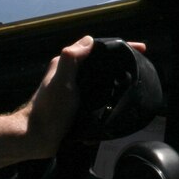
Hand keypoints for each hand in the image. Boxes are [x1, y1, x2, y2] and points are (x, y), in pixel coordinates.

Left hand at [17, 36, 147, 158]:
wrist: (37, 138)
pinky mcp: (79, 104)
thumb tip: (90, 40)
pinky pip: (100, 93)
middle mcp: (73, 74)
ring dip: (118, 77)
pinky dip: (111, 93)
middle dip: (121, 60)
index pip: (98, 48)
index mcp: (69, 64)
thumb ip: (72, 58)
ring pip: (102, 77)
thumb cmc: (48, 109)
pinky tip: (121, 99)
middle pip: (102, 61)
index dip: (119, 46)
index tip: (140, 49)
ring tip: (135, 81)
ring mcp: (77, 89)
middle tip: (141, 65)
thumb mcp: (60, 80)